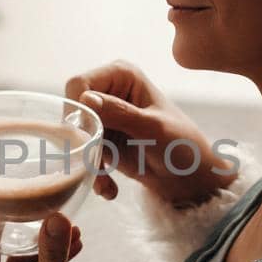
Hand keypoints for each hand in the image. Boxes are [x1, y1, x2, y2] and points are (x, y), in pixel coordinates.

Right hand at [65, 60, 237, 205]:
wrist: (191, 178)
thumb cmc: (182, 145)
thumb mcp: (152, 128)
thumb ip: (119, 113)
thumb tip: (85, 99)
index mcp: (121, 75)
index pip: (79, 84)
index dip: (78, 111)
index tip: (89, 137)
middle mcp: (109, 90)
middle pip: (71, 111)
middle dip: (81, 141)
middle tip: (98, 163)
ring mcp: (104, 116)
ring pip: (73, 136)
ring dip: (87, 162)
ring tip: (105, 181)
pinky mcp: (102, 140)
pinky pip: (83, 153)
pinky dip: (93, 173)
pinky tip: (108, 187)